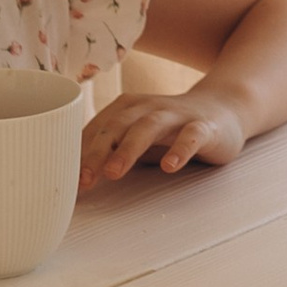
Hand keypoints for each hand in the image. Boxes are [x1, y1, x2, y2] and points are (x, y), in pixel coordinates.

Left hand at [77, 88, 245, 184]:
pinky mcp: (205, 127)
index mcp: (127, 109)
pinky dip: (179, 150)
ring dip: (128, 149)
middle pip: (117, 125)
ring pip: (148, 127)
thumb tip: (73, 179)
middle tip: (83, 179)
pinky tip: (169, 167)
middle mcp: (148, 107)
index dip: (78, 153)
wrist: (224, 110)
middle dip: (96, 151)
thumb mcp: (138, 138)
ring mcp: (177, 115)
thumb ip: (110, 152)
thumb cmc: (171, 130)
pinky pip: (191, 136)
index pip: (97, 129)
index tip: (62, 178)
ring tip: (114, 173)